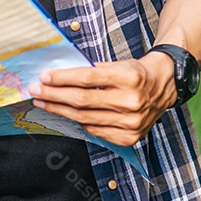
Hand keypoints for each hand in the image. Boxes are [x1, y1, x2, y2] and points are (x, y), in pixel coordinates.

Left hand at [28, 53, 177, 146]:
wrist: (163, 87)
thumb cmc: (134, 73)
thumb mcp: (116, 64)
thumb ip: (90, 69)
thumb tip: (57, 75)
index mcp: (128, 77)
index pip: (87, 78)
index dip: (62, 78)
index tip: (44, 77)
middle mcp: (131, 101)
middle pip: (82, 100)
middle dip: (54, 95)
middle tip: (36, 91)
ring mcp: (131, 122)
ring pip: (85, 117)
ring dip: (60, 110)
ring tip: (44, 102)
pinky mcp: (130, 137)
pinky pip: (95, 131)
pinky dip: (78, 122)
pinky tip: (66, 114)